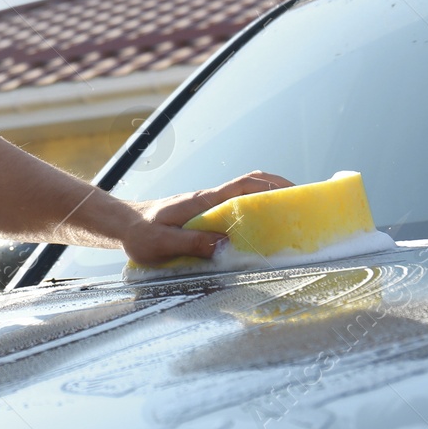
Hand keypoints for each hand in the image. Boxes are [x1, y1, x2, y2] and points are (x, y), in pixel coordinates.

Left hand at [119, 171, 292, 266]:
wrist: (123, 225)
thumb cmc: (139, 233)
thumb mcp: (161, 242)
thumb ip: (191, 243)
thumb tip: (225, 244)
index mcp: (202, 201)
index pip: (243, 184)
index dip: (271, 184)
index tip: (295, 190)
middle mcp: (208, 201)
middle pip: (251, 189)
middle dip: (279, 194)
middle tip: (304, 210)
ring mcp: (207, 209)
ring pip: (244, 202)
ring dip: (267, 207)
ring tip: (291, 226)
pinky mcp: (204, 219)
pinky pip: (234, 215)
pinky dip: (252, 219)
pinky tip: (260, 238)